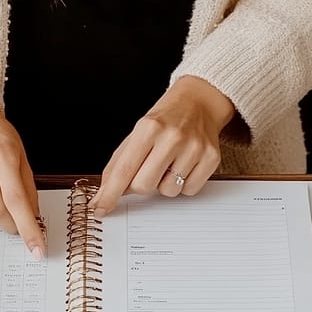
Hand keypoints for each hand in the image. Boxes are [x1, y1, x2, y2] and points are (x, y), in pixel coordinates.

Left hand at [90, 76, 234, 217]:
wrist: (198, 103)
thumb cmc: (165, 119)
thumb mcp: (137, 133)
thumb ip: (119, 164)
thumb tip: (105, 194)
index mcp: (149, 128)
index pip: (124, 170)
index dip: (109, 194)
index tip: (100, 208)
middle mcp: (172, 137)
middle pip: (144, 186)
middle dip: (139, 186)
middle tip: (145, 171)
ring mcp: (194, 148)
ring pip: (168, 191)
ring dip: (163, 184)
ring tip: (169, 164)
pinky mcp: (211, 158)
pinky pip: (189, 191)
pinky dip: (183, 184)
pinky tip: (184, 165)